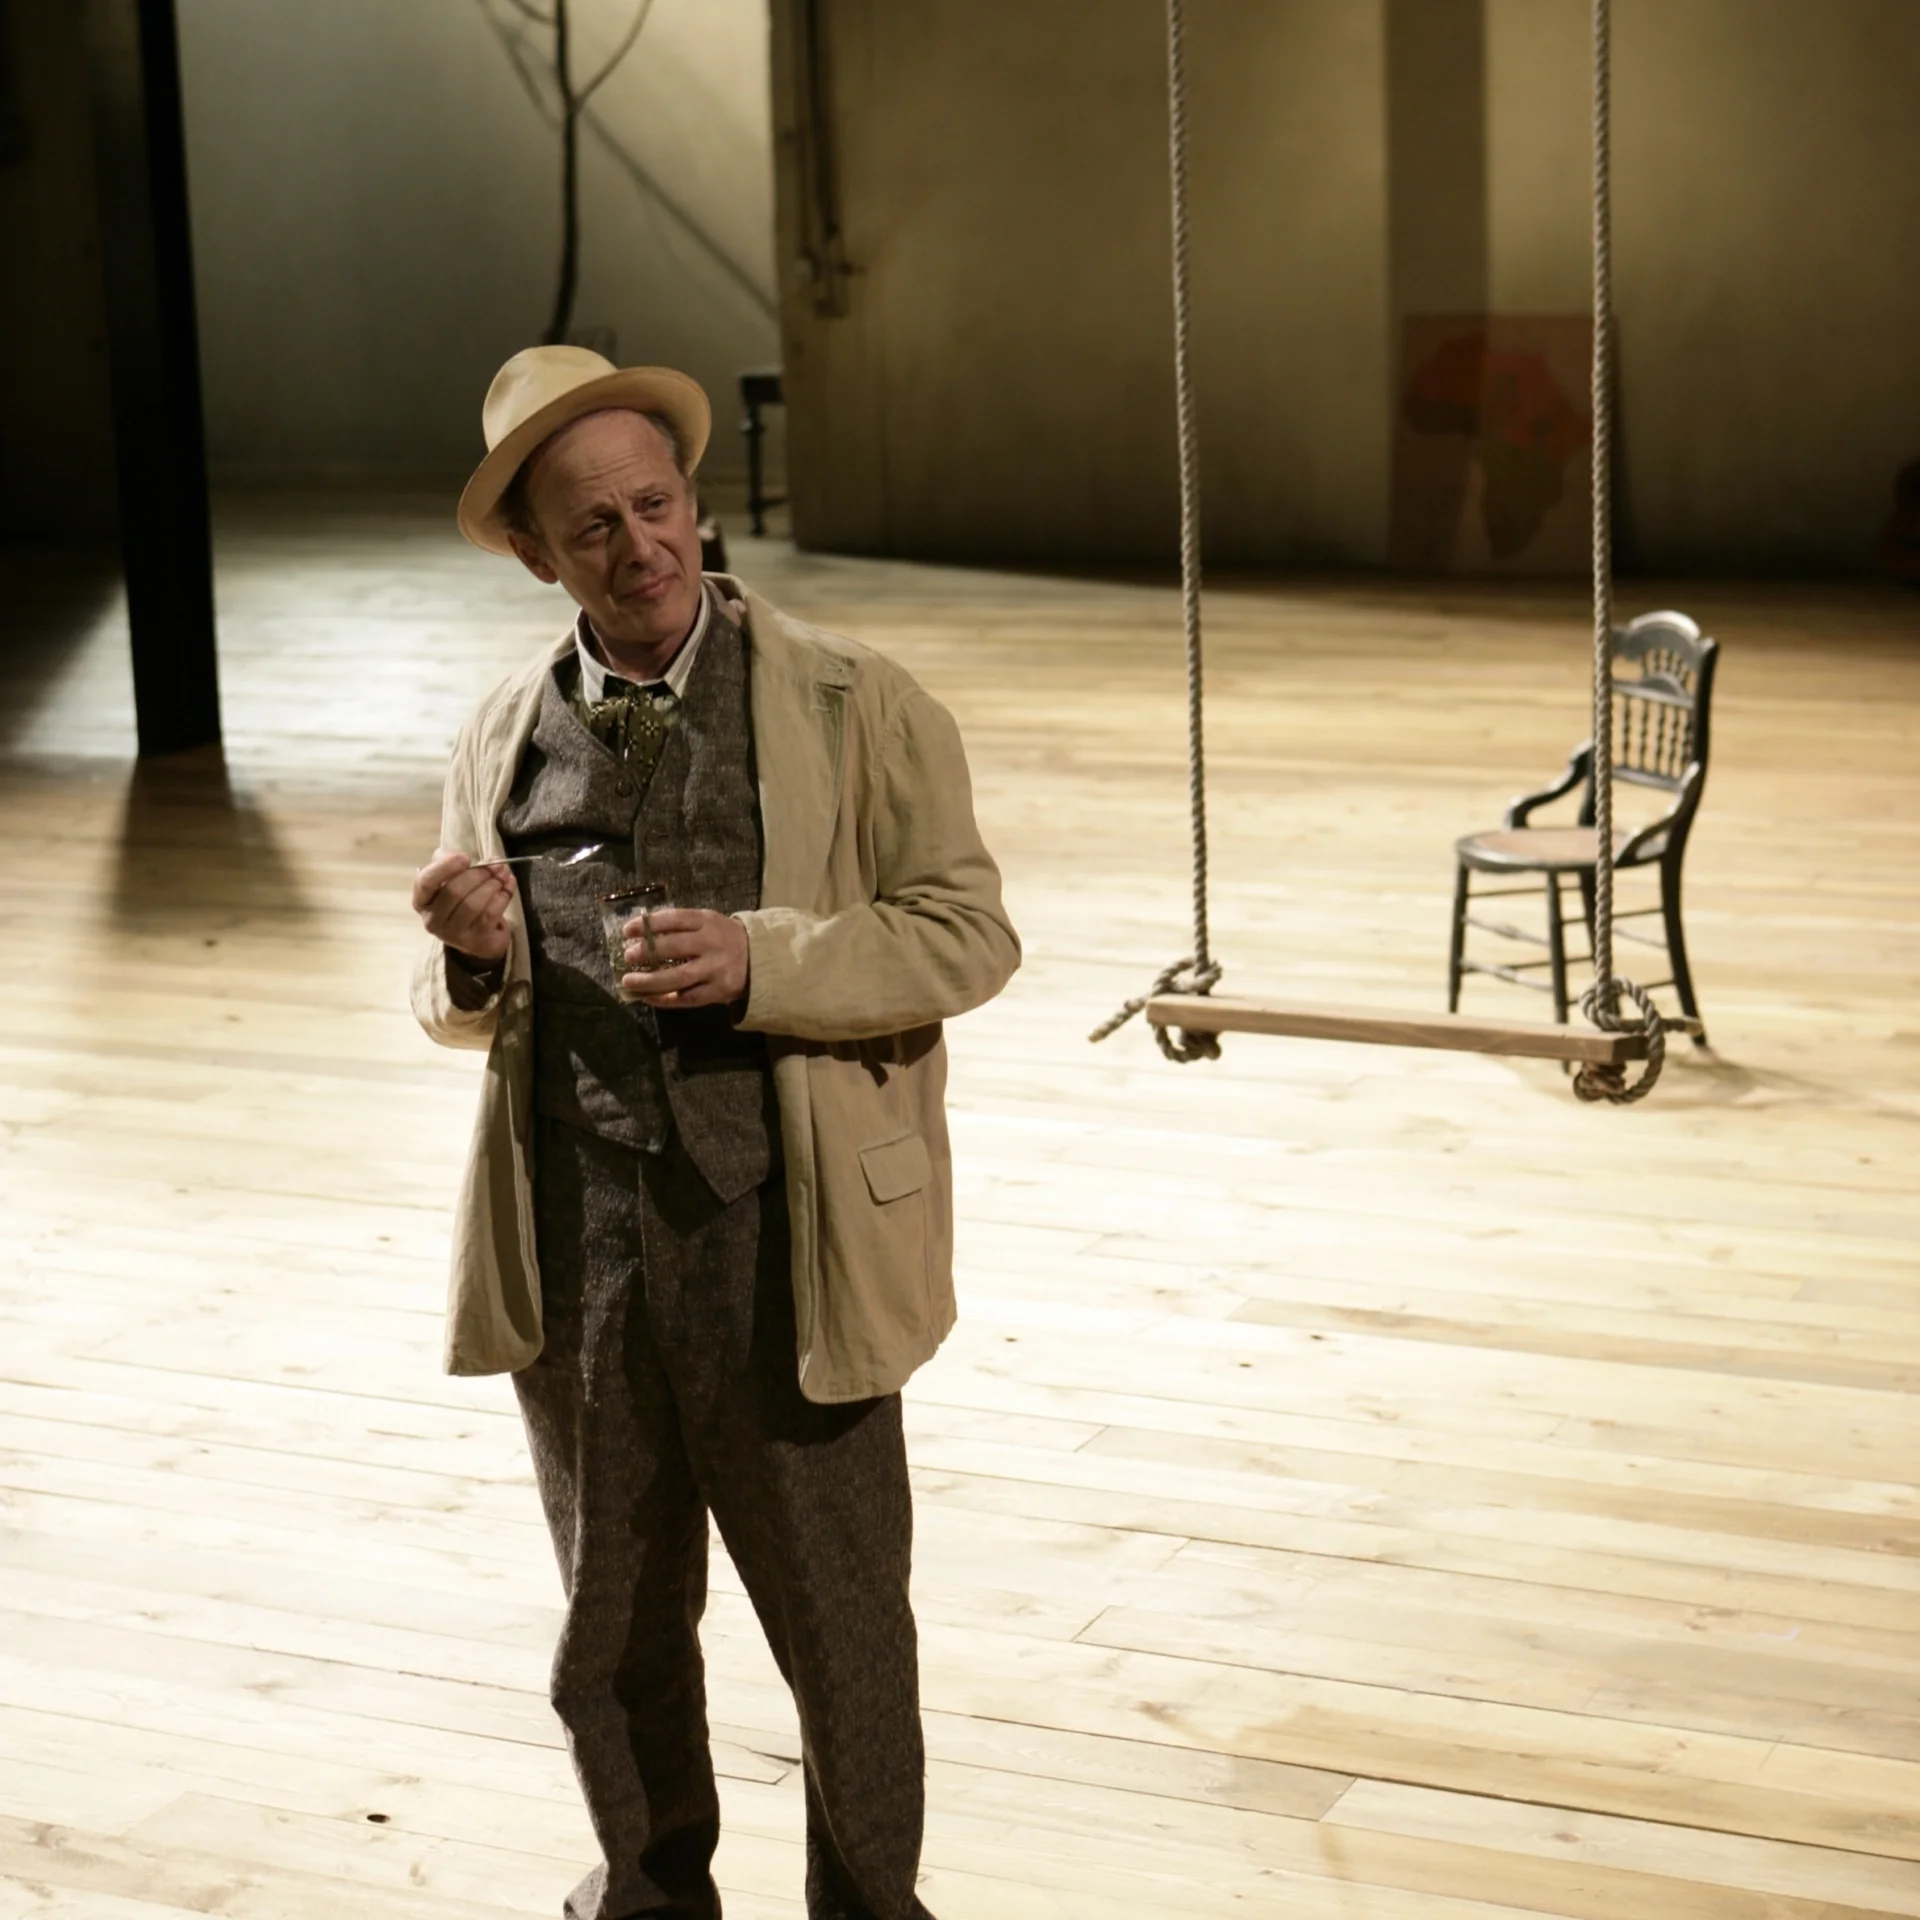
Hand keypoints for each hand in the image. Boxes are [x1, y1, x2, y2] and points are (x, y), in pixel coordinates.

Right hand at [413, 848, 515, 962]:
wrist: (479, 937)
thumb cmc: (460, 903)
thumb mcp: (449, 881)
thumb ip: (447, 864)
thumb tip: (460, 855)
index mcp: (422, 901)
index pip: (425, 882)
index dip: (445, 867)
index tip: (466, 857)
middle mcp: (433, 920)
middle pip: (454, 891)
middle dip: (478, 874)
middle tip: (495, 865)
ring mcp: (454, 934)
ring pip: (473, 904)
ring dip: (492, 884)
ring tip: (503, 874)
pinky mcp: (476, 941)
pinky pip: (490, 914)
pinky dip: (503, 896)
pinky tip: (509, 884)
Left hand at [622, 907, 749, 1009]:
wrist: (759, 958)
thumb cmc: (724, 938)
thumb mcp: (707, 923)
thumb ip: (680, 926)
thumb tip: (641, 935)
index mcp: (707, 921)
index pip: (673, 919)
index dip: (647, 925)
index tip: (627, 931)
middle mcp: (712, 944)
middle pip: (674, 947)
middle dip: (646, 952)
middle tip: (628, 956)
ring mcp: (715, 969)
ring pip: (678, 977)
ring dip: (649, 980)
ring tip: (629, 981)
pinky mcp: (718, 991)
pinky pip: (687, 998)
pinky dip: (665, 999)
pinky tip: (648, 998)